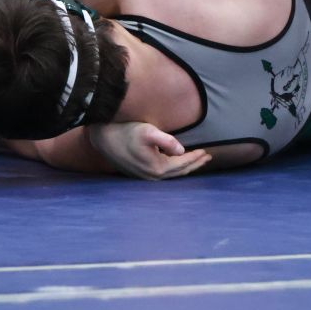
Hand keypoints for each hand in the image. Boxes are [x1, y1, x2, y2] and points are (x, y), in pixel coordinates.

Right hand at [89, 122, 212, 179]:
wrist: (103, 138)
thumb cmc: (125, 132)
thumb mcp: (148, 132)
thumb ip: (166, 140)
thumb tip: (182, 149)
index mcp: (157, 168)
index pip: (182, 163)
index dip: (195, 157)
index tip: (206, 151)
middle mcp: (152, 177)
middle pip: (179, 172)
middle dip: (194, 165)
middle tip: (207, 158)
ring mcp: (144, 177)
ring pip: (171, 174)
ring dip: (184, 167)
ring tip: (195, 161)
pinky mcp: (139, 173)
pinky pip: (162, 173)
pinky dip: (173, 168)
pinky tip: (175, 163)